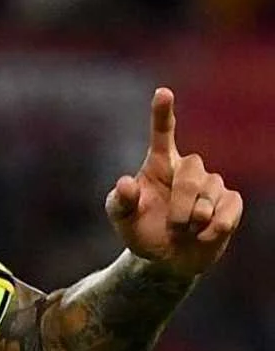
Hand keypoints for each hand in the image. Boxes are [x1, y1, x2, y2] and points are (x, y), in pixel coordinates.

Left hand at [105, 88, 243, 277]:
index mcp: (159, 164)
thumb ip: (119, 202)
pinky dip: (213, 230)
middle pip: (190, 174)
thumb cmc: (141, 230)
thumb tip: (125, 183)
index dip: (163, 113)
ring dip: (192, 222)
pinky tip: (203, 235)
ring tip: (184, 230)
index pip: (163, 133)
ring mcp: (212, 183)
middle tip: (172, 226)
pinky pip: (227, 212)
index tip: (162, 92)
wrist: (166, 258)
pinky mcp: (231, 201)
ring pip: (208, 196)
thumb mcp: (121, 219)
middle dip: (180, 205)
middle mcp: (187, 168)